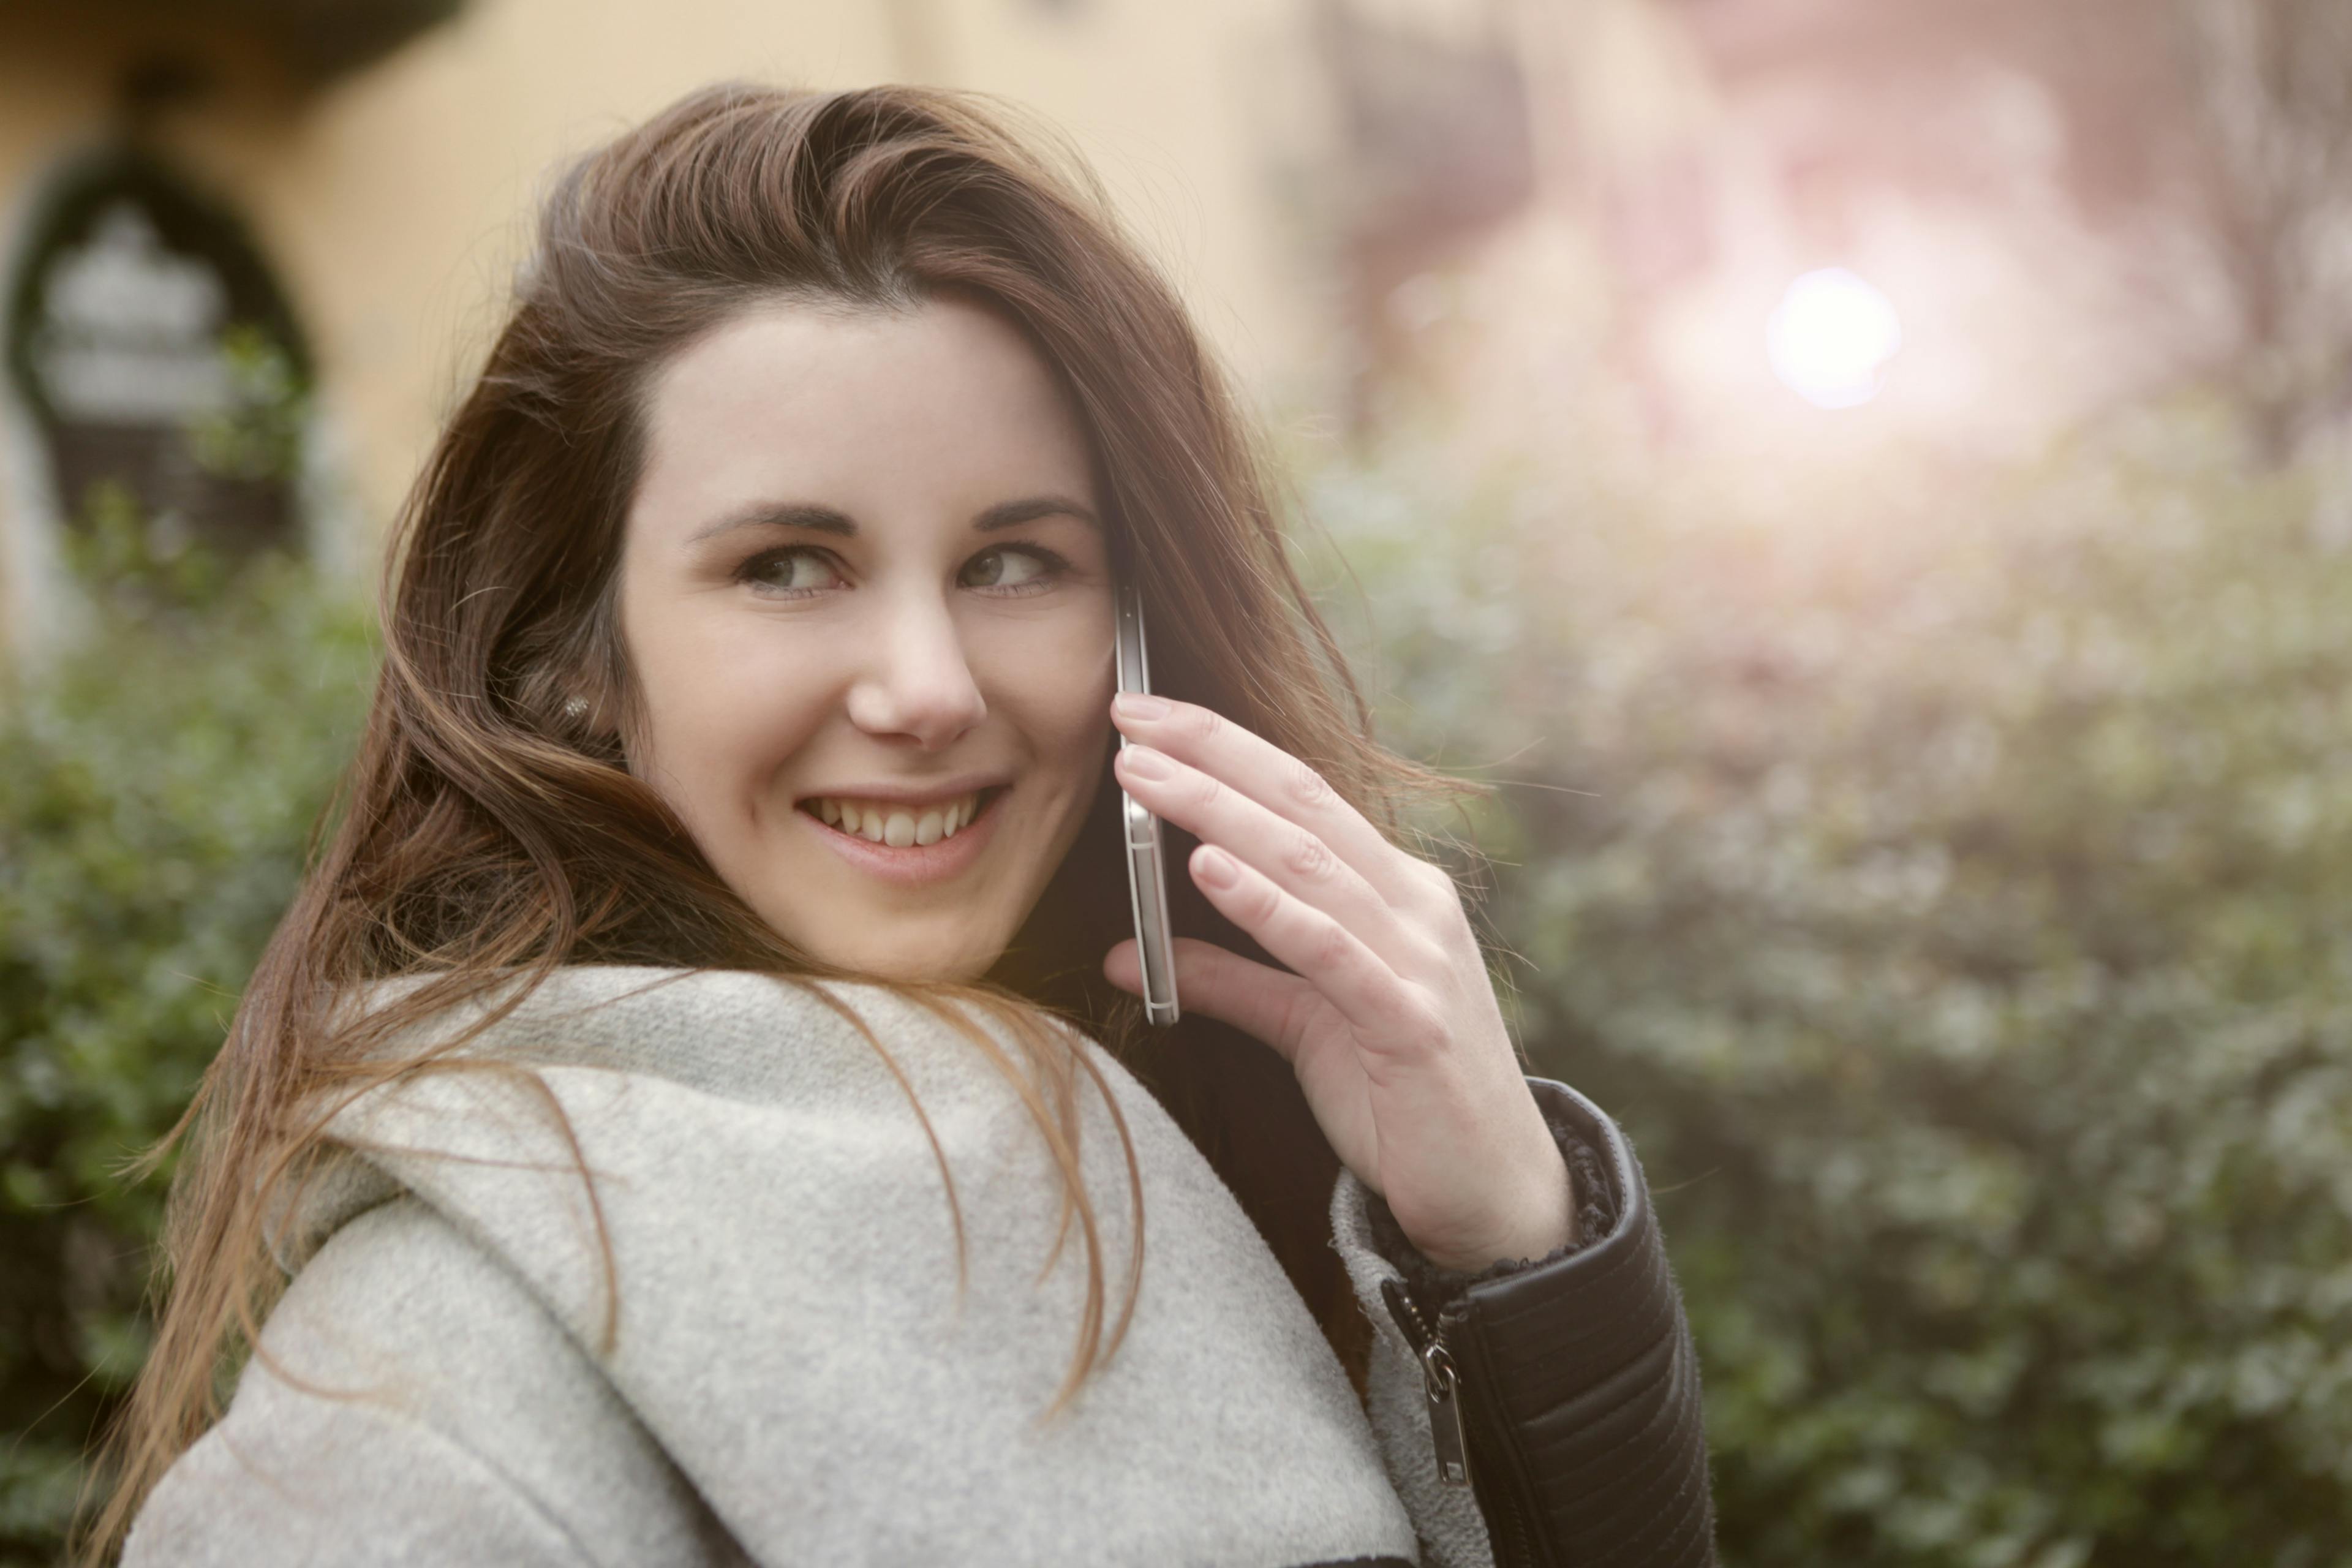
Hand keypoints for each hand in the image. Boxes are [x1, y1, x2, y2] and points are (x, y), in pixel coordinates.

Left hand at [1101, 693, 1572, 1272]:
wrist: (1494, 1194)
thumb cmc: (1402, 1099)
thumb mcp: (1301, 1023)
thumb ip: (1227, 980)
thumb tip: (1127, 954)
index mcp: (1395, 892)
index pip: (1301, 794)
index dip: (1222, 748)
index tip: (1144, 715)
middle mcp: (1413, 906)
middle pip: (1301, 805)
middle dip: (1209, 755)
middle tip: (1128, 717)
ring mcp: (1418, 960)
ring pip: (1307, 863)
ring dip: (1217, 812)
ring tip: (1145, 778)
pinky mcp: (1410, 1024)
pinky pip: (1328, 951)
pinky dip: (1265, 905)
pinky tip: (1208, 867)